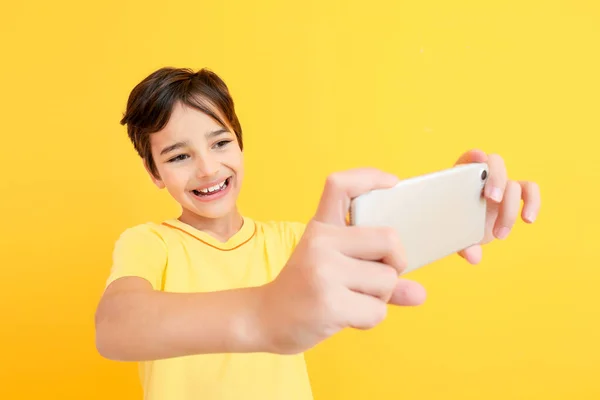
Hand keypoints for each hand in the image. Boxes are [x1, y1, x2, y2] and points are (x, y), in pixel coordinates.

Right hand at [258, 168, 425, 354]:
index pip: (341, 185)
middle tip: (377, 276)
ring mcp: (324, 271)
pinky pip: (377, 310)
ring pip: (388, 279)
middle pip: (390, 239)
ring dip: (380, 297)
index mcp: (321, 227)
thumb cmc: (305, 290)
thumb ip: (376, 273)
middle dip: (396, 264)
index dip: (370, 177)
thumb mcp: (331, 267)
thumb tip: (420, 294)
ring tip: (352, 299)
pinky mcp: (330, 303)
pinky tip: (346, 316)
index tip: (393, 184)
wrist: (265, 319)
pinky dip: (370, 318)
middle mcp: (321, 241)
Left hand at [454, 149, 540, 263]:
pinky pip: (530, 190)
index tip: (479, 160)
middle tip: (492, 199)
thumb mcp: (455, 235)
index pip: (468, 158)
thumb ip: (462, 244)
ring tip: (499, 234)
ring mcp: (500, 185)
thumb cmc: (455, 227)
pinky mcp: (514, 196)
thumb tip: (473, 256)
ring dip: (509, 209)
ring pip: (513, 185)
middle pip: (495, 163)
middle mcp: (483, 177)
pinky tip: (528, 220)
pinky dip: (533, 202)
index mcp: (462, 177)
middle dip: (496, 178)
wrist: (466, 231)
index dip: (473, 157)